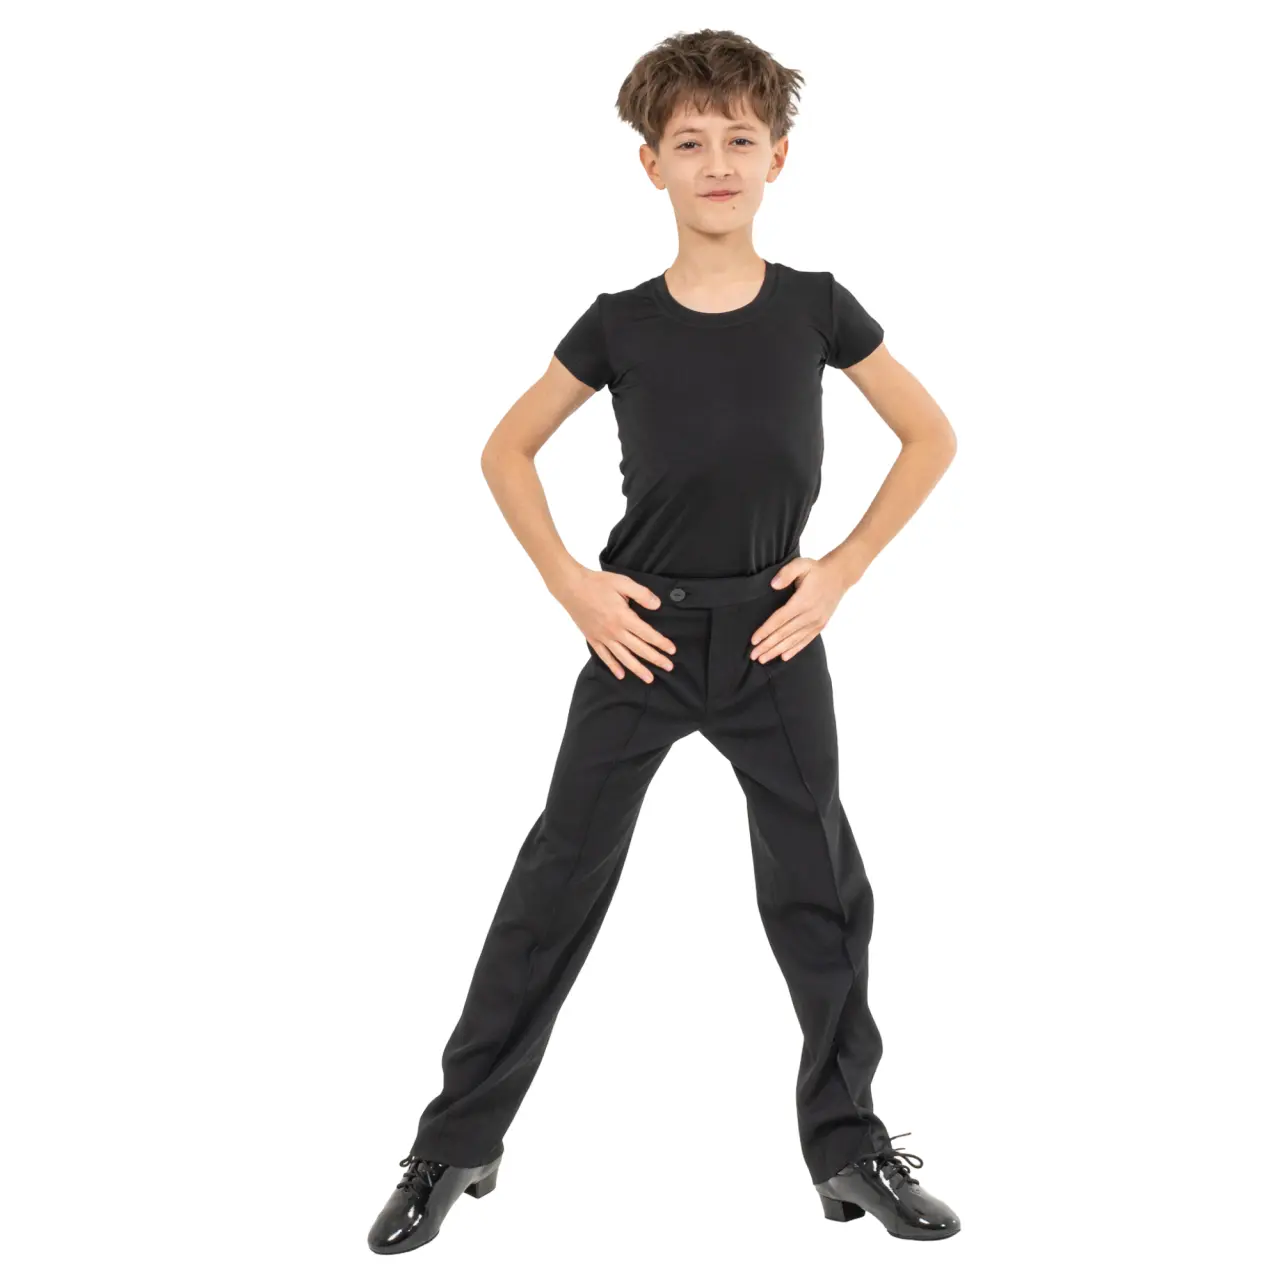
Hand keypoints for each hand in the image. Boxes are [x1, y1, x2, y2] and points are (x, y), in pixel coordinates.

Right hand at [554, 566, 676, 681]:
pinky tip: (621, 675)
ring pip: (623, 657)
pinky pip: (604, 656)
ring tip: (649, 678)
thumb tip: (657, 605)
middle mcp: (614, 631)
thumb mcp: (623, 582)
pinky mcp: (592, 638)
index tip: (672, 650)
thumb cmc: (596, 583)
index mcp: (623, 617)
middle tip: (669, 667)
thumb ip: (641, 594)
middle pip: (639, 649)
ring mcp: (602, 637)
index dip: (661, 643)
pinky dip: (613, 666)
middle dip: (655, 659)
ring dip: (637, 669)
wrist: (571, 587)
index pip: (647, 634)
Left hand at [749, 557, 844, 663]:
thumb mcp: (801, 564)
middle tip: (754, 655)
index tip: (754, 640)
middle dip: (767, 645)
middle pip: (784, 633)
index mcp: (802, 601)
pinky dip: (794, 649)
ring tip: (764, 659)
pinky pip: (806, 640)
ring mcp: (816, 621)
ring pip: (793, 640)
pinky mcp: (821, 625)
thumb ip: (786, 573)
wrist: (839, 575)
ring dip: (777, 651)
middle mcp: (809, 615)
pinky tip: (784, 657)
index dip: (766, 631)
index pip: (779, 619)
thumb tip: (773, 585)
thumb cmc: (816, 569)